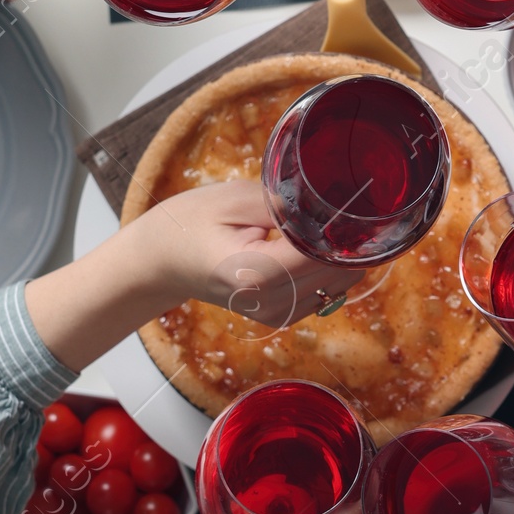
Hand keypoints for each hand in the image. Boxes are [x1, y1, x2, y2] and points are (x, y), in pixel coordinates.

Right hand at [130, 180, 367, 323]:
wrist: (161, 261)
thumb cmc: (190, 223)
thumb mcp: (234, 198)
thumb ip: (285, 203)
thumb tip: (332, 204)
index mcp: (256, 274)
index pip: (325, 253)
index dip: (346, 226)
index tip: (352, 197)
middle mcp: (271, 303)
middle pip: (339, 270)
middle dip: (348, 236)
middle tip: (342, 200)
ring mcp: (278, 314)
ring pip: (340, 282)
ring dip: (342, 252)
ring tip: (323, 219)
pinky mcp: (283, 316)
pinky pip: (327, 289)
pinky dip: (329, 265)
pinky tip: (312, 242)